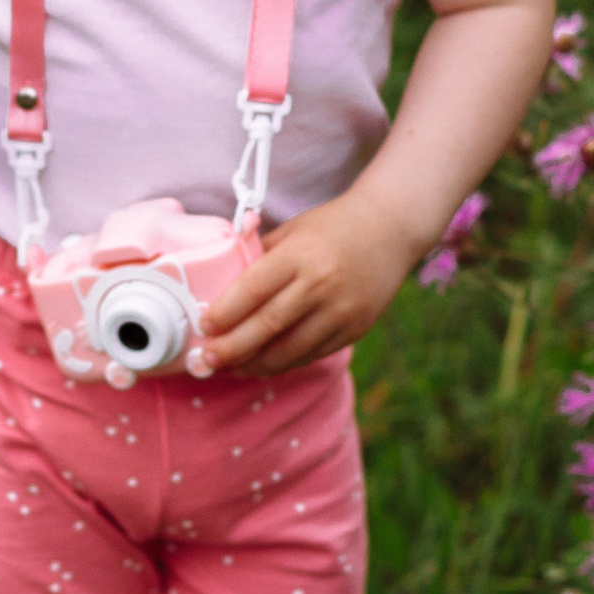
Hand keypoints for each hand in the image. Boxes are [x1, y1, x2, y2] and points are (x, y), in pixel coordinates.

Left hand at [195, 193, 424, 378]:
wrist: (390, 229)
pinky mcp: (355, 329)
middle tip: (206, 359)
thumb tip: (220, 284)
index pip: (254, 289)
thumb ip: (260, 256)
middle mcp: (321, 284)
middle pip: (268, 325)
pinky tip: (264, 364)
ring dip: (256, 363)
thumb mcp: (292, 230)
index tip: (203, 325)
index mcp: (299, 255)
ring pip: (291, 349)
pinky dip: (285, 363)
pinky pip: (313, 354)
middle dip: (232, 348)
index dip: (225, 312)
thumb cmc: (332, 226)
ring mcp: (341, 310)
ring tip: (231, 367)